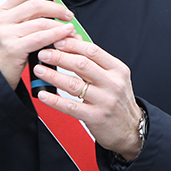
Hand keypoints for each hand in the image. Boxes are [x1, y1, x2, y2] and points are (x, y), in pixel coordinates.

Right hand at [0, 0, 75, 88]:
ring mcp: (6, 34)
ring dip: (60, 24)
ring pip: (41, 22)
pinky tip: (64, 34)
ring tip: (69, 28)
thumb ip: (25, 19)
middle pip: (35, 5)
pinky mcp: (13, 48)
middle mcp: (2, 20)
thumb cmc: (3, 54)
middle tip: (67, 14)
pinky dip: (56, 35)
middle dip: (56, 8)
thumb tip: (51, 10)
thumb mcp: (8, 30)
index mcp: (1, 12)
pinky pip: (40, 38)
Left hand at [32, 37, 143, 159]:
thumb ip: (94, 61)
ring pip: (74, 85)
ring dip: (53, 75)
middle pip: (82, 65)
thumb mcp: (113, 77)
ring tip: (39, 70)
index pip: (93, 51)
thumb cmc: (118, 100)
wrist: (130, 129)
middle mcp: (113, 84)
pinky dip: (54, 100)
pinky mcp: (96, 117)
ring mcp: (105, 101)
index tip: (57, 41)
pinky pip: (71, 106)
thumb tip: (73, 41)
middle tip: (44, 54)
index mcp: (117, 69)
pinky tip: (43, 94)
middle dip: (59, 57)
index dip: (73, 45)